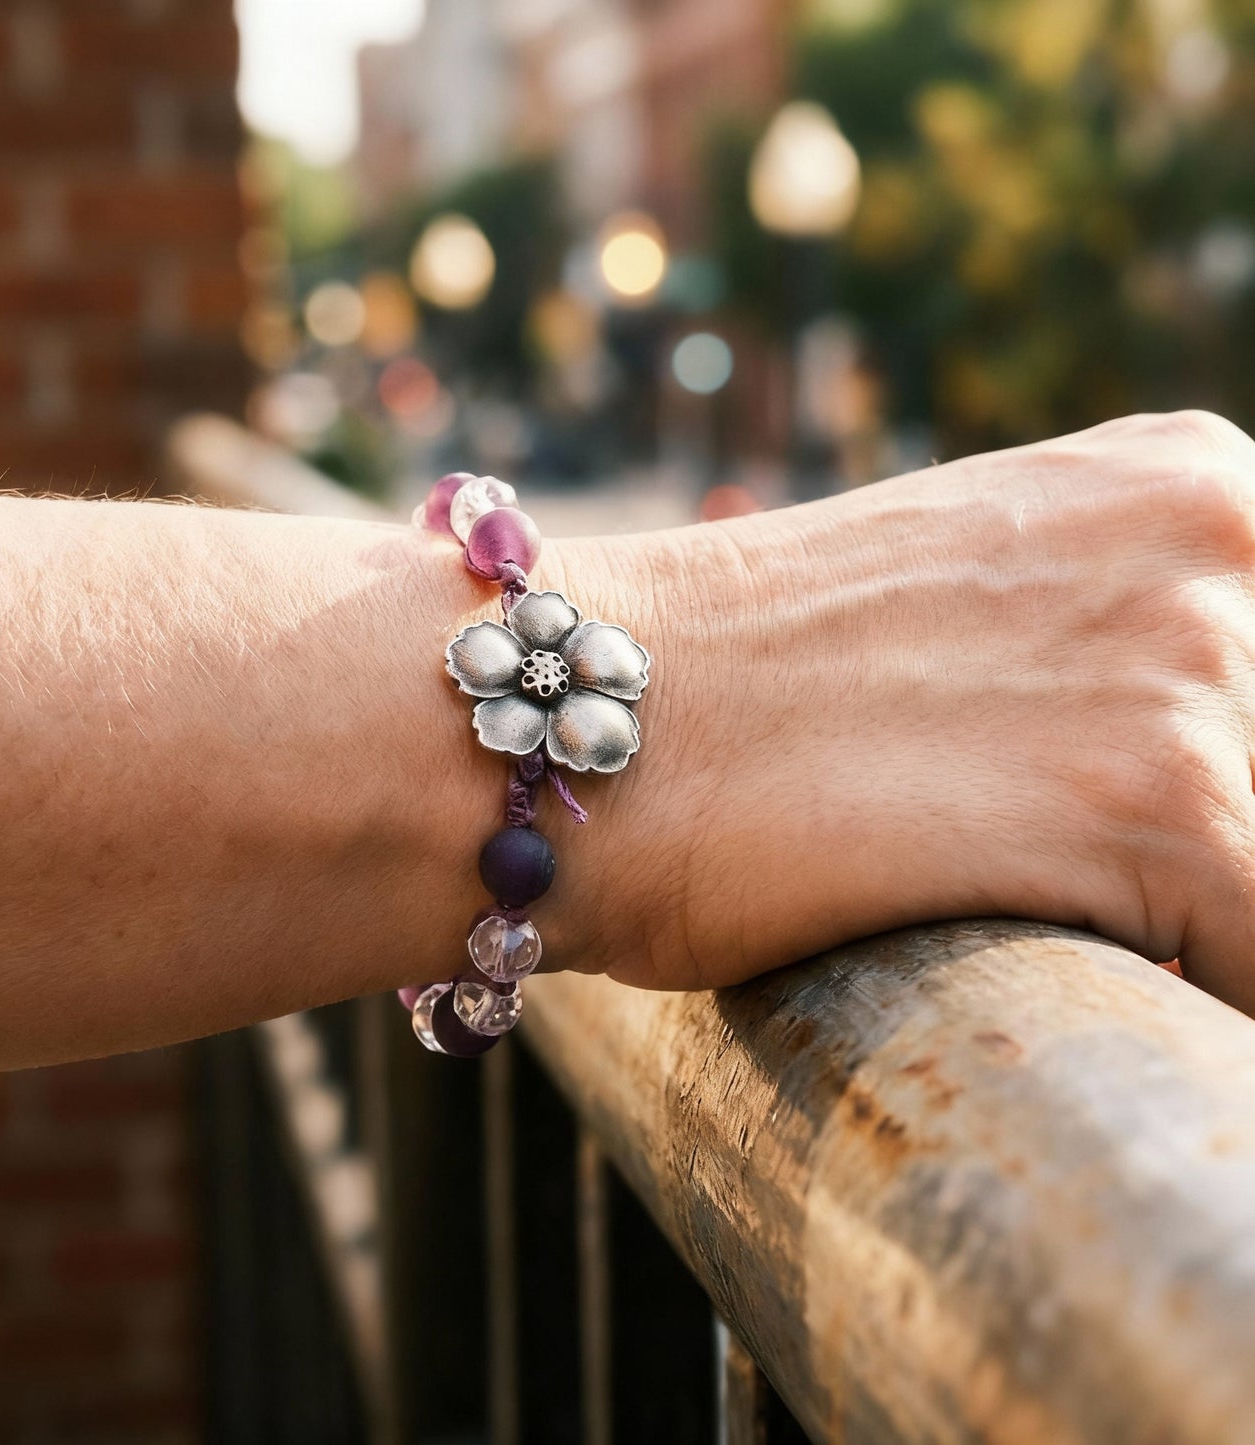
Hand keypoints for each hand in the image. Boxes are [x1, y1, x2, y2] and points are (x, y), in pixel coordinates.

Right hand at [543, 412, 1254, 1015]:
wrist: (593, 721)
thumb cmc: (749, 692)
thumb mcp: (983, 610)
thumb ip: (1117, 652)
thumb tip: (1185, 759)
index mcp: (1194, 482)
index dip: (1227, 788)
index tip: (1172, 855)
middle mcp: (1225, 538)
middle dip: (1217, 855)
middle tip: (1101, 894)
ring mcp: (1202, 661)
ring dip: (1200, 928)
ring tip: (1055, 931)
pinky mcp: (1172, 806)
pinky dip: (1199, 1001)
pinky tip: (1086, 988)